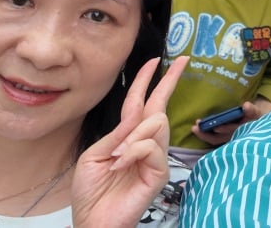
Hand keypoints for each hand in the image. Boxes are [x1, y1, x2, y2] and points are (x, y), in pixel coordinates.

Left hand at [71, 56, 186, 227]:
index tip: (159, 59)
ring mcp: (154, 158)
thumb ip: (116, 133)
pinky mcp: (159, 173)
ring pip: (155, 124)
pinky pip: (151, 148)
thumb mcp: (94, 154)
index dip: (149, 79)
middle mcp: (145, 143)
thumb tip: (137, 114)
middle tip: (180, 63)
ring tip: (115, 157)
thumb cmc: (91, 192)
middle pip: (159, 105)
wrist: (92, 221)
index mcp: (127, 136)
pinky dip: (132, 153)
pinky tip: (120, 165)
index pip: (142, 101)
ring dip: (132, 137)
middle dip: (168, 82)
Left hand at [190, 99, 270, 146]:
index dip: (225, 129)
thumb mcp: (256, 113)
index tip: (215, 127)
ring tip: (194, 128)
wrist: (257, 126)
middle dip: (207, 135)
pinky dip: (206, 136)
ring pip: (215, 140)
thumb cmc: (255, 117)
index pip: (232, 131)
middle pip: (219, 139)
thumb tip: (245, 105)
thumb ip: (251, 110)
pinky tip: (198, 130)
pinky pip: (214, 140)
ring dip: (204, 136)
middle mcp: (234, 138)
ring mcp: (228, 140)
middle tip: (195, 127)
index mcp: (242, 131)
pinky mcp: (224, 139)